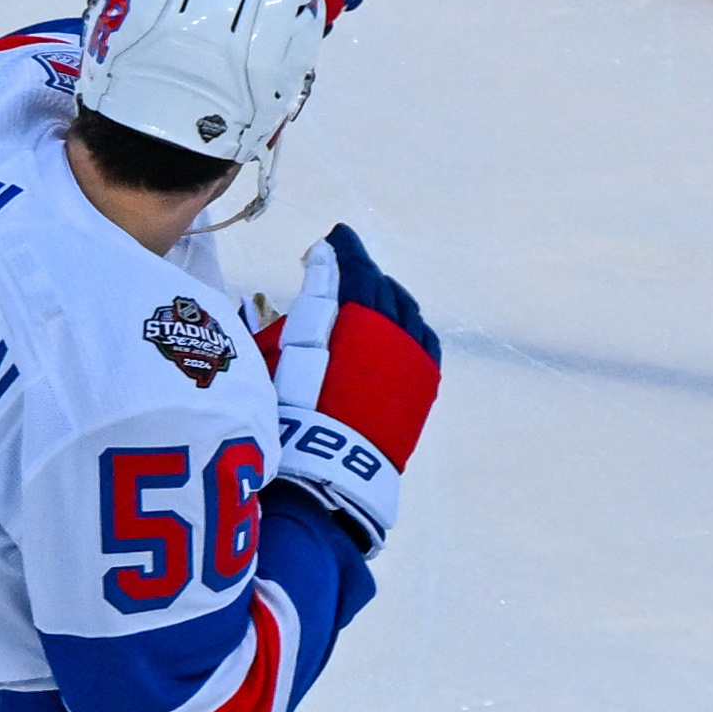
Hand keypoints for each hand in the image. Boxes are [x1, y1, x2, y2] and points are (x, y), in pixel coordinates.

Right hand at [264, 226, 438, 554]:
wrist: (331, 472)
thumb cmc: (295, 409)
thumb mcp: (288, 350)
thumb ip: (311, 298)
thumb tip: (324, 255)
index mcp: (359, 315)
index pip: (354, 267)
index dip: (342, 249)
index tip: (332, 239)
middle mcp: (395, 330)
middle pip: (381, 287)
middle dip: (360, 274)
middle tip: (340, 270)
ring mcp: (415, 358)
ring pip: (407, 311)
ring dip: (386, 299)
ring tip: (365, 301)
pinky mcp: (425, 386)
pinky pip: (424, 340)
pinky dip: (409, 327)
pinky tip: (396, 330)